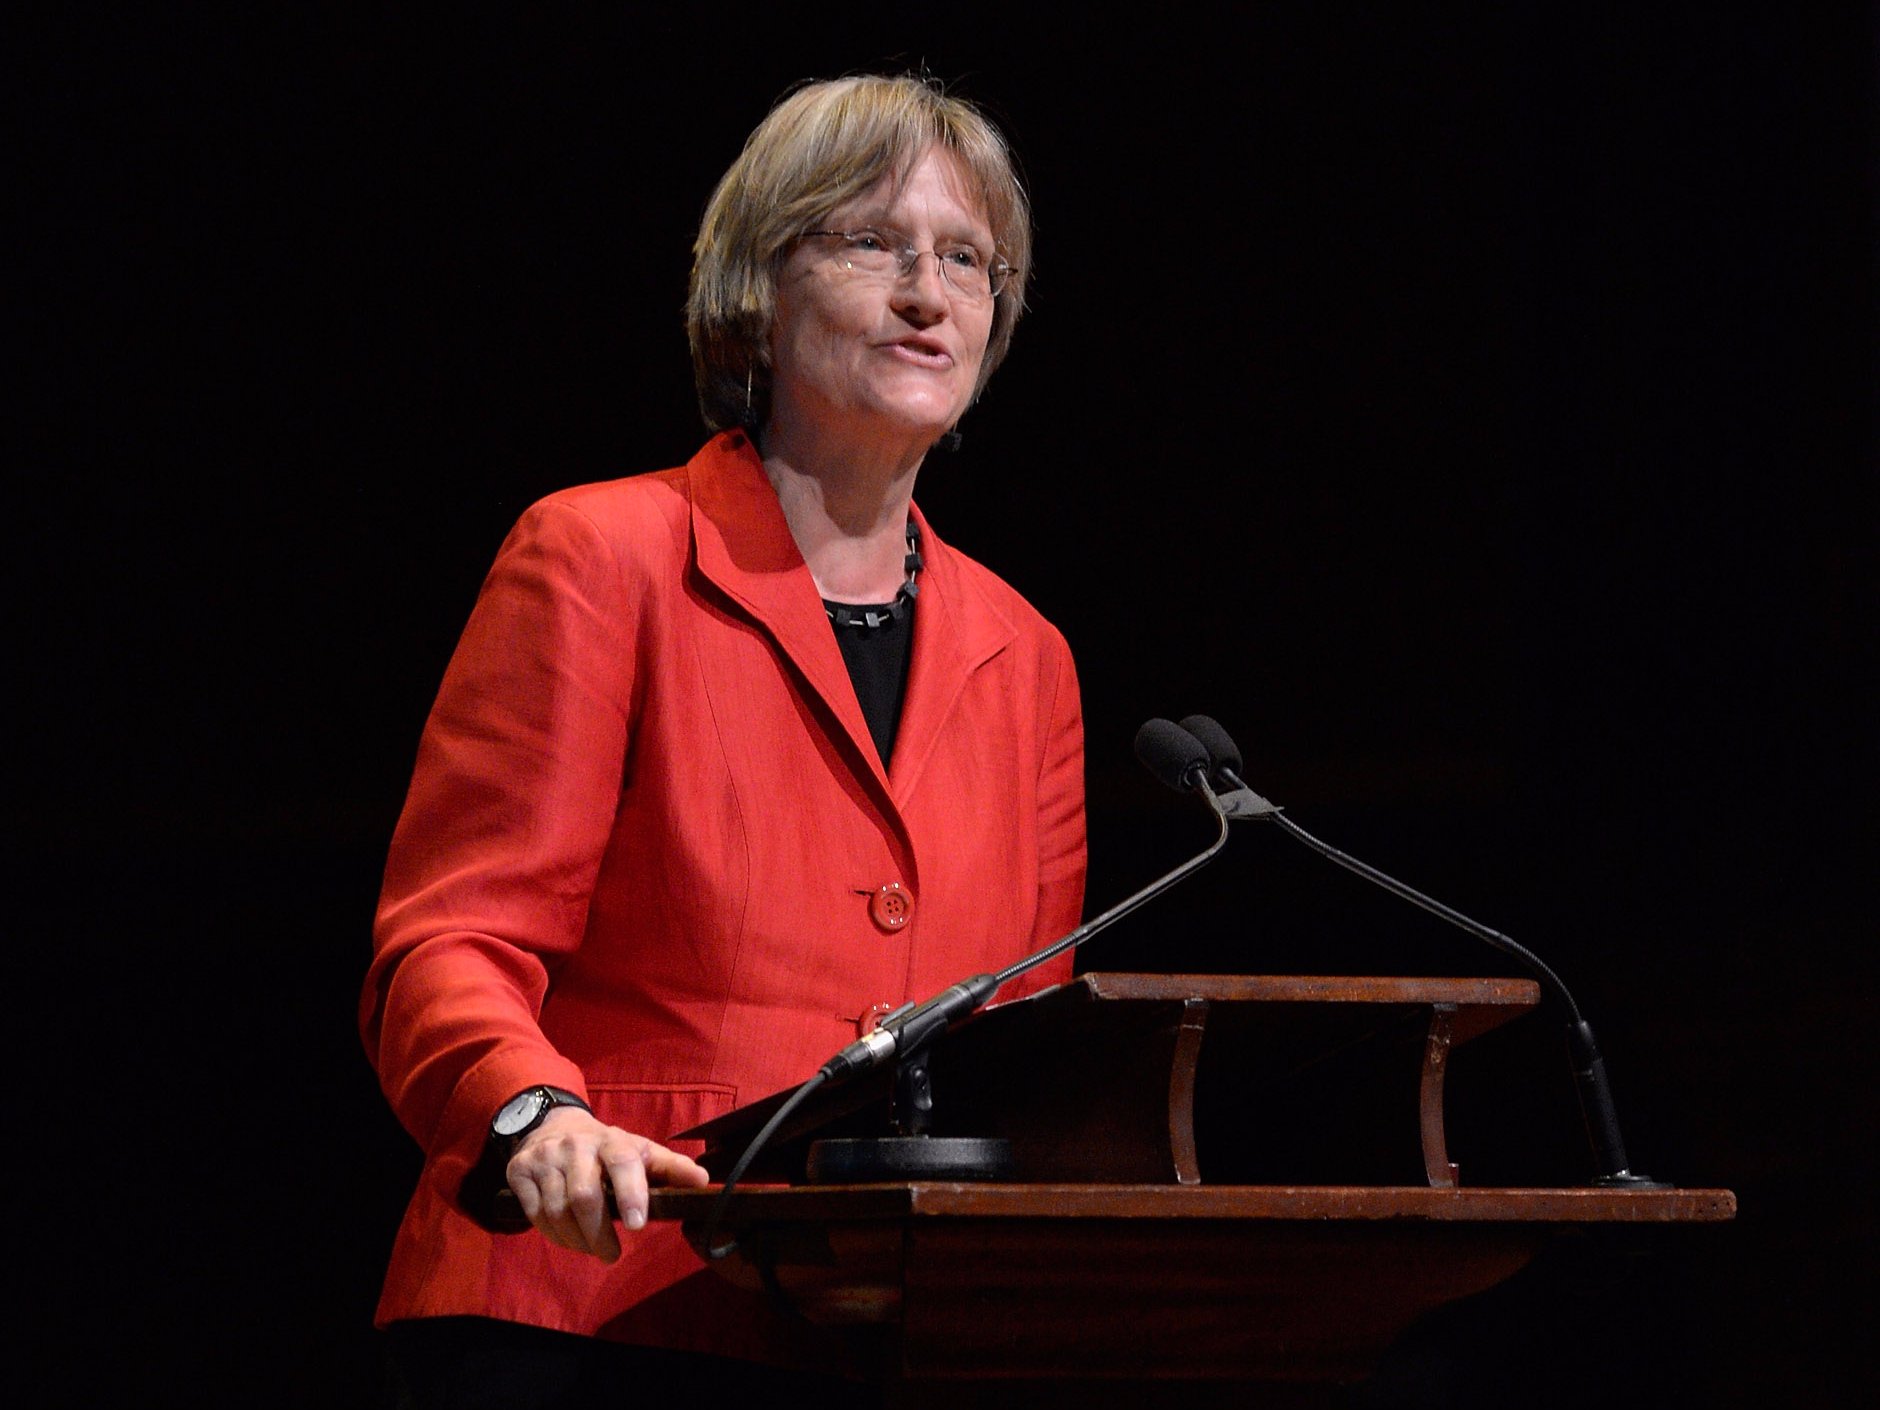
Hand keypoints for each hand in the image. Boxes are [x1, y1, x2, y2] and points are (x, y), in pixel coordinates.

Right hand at [504, 1106, 709, 1260]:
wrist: (554, 1125)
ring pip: (557, 1210)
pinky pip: (534, 1214)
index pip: (622, 1163)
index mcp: (611, 1140)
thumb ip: (670, 1168)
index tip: (638, 1225)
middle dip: (599, 1234)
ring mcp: (545, 1157)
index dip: (631, 1193)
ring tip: (591, 1248)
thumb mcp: (639, 1151)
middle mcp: (576, 1145)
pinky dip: (553, 1234)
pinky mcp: (519, 1170)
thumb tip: (704, 1181)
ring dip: (576, 1240)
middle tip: (611, 1255)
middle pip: (585, 1196)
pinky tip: (567, 1238)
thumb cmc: (606, 1149)